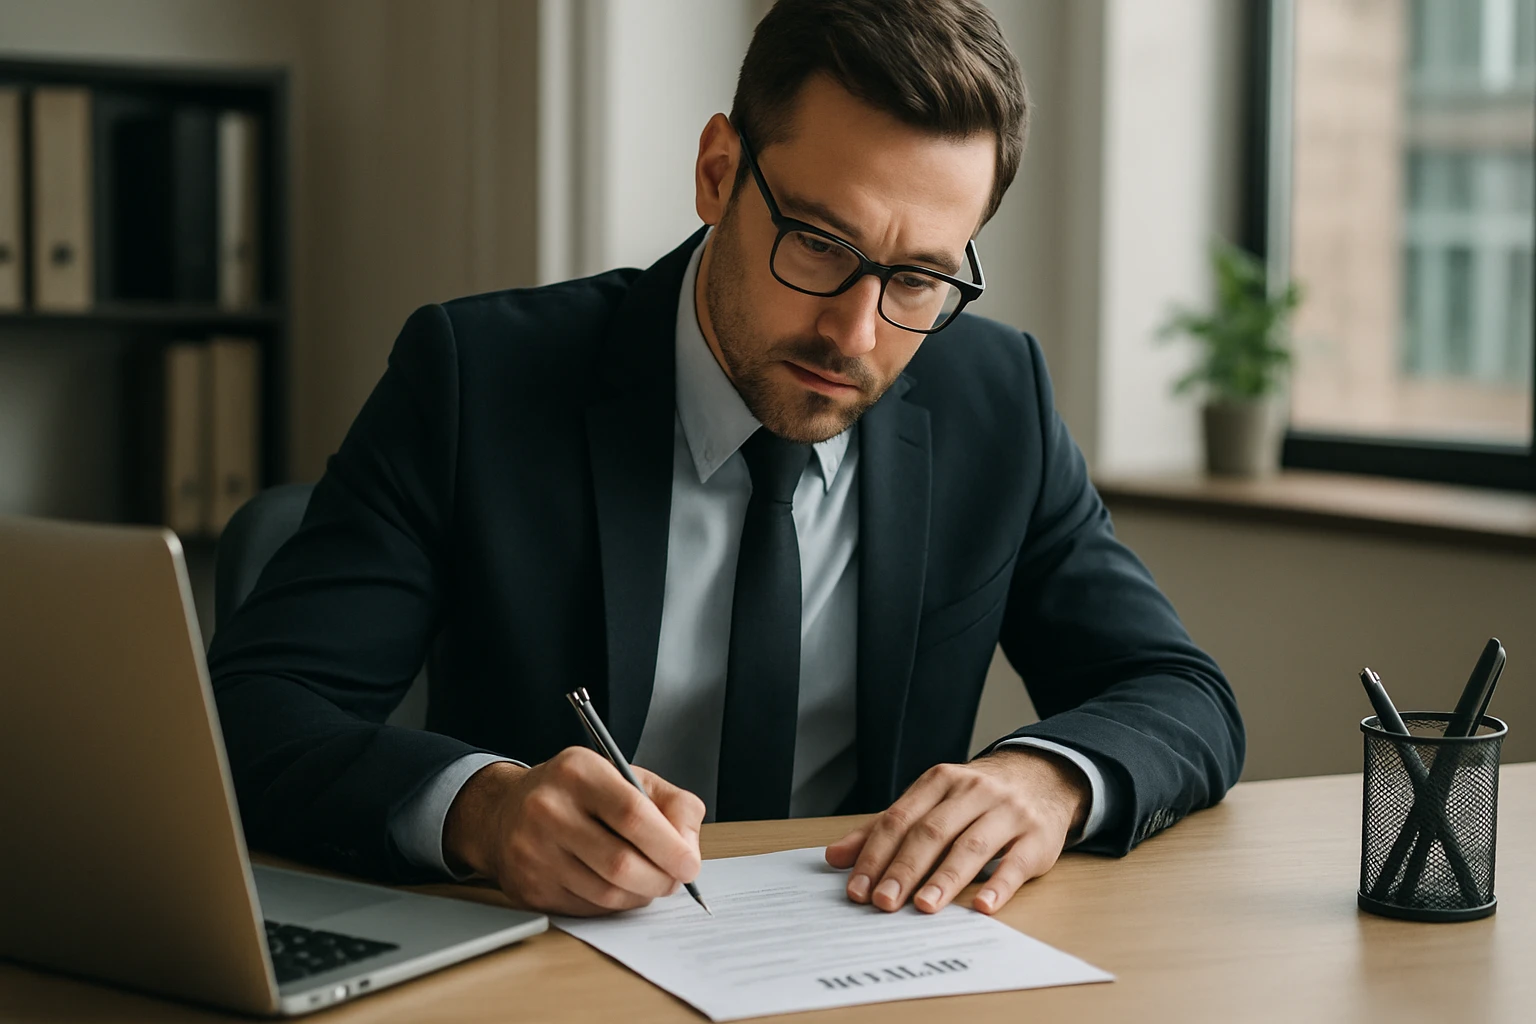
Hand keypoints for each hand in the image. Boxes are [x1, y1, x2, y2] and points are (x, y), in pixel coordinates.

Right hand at [442, 747, 704, 915]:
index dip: (669, 846)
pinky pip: (588, 909)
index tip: (690, 864)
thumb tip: (688, 848)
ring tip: (648, 881)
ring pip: (607, 893)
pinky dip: (614, 904)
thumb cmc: (578, 793)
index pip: (632, 814)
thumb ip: (671, 804)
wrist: (506, 811)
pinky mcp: (529, 887)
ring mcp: (534, 851)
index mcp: (578, 772)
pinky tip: (617, 887)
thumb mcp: (626, 777)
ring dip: (640, 895)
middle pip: (621, 862)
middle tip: (674, 879)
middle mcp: (548, 809)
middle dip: (660, 879)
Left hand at [825, 748, 1088, 915]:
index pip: (900, 819)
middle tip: (883, 902)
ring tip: (923, 906)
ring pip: (971, 845)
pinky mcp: (1037, 837)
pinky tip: (982, 906)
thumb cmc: (976, 798)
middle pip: (932, 832)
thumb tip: (835, 857)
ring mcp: (1008, 812)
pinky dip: (999, 885)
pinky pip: (1017, 863)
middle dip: (904, 869)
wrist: (1043, 777)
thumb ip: (885, 828)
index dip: (876, 854)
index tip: (857, 887)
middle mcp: (973, 792)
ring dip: (945, 878)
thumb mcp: (931, 801)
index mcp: (940, 782)